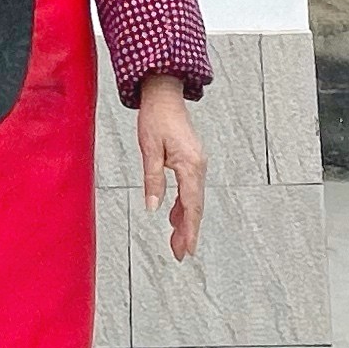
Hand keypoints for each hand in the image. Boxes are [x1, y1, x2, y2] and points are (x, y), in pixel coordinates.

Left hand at [135, 81, 203, 261]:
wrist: (164, 94)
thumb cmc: (156, 117)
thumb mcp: (150, 150)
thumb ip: (153, 180)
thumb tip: (153, 207)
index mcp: (190, 165)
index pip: (192, 206)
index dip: (190, 230)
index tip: (188, 250)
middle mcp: (199, 166)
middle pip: (195, 206)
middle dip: (188, 232)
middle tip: (181, 254)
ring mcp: (197, 164)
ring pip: (193, 200)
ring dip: (185, 221)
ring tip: (176, 243)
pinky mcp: (191, 160)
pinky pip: (190, 189)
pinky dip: (183, 206)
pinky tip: (173, 216)